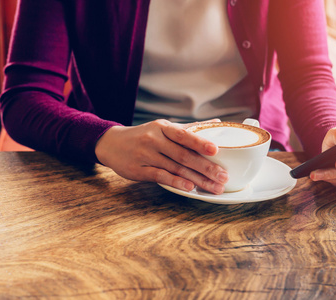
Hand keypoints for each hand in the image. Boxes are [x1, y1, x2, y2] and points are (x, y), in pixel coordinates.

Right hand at [95, 119, 228, 193]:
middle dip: (206, 167)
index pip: (184, 135)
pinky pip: (161, 176)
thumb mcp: (164, 127)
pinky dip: (176, 182)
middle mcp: (155, 140)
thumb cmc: (144, 135)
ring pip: (176, 168)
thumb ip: (190, 128)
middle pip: (184, 155)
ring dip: (197, 179)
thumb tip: (217, 124)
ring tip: (214, 187)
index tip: (216, 150)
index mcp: (163, 127)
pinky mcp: (139, 170)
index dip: (200, 142)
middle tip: (223, 176)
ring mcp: (146, 155)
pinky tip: (189, 187)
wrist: (112, 143)